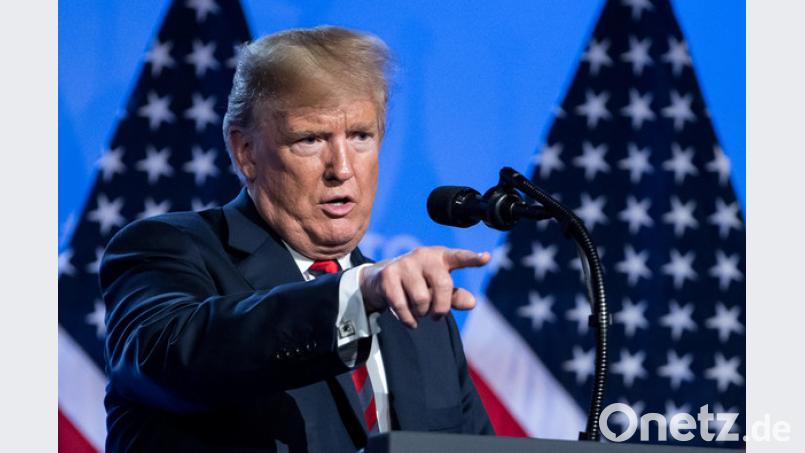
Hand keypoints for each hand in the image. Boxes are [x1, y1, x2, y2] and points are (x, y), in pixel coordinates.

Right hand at [358, 246, 489, 327]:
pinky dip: (408, 319)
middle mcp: (423, 255)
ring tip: (418, 311)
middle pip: (443, 285)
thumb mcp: (439, 290)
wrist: (382, 281)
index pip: (459, 257)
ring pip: (422, 299)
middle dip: (441, 308)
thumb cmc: (419, 284)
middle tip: (435, 315)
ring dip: (421, 313)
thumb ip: (455, 297)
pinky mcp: (388, 275)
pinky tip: (409, 320)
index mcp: (441, 256)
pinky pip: (402, 306)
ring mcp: (405, 263)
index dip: (473, 259)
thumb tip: (472, 302)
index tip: (486, 258)